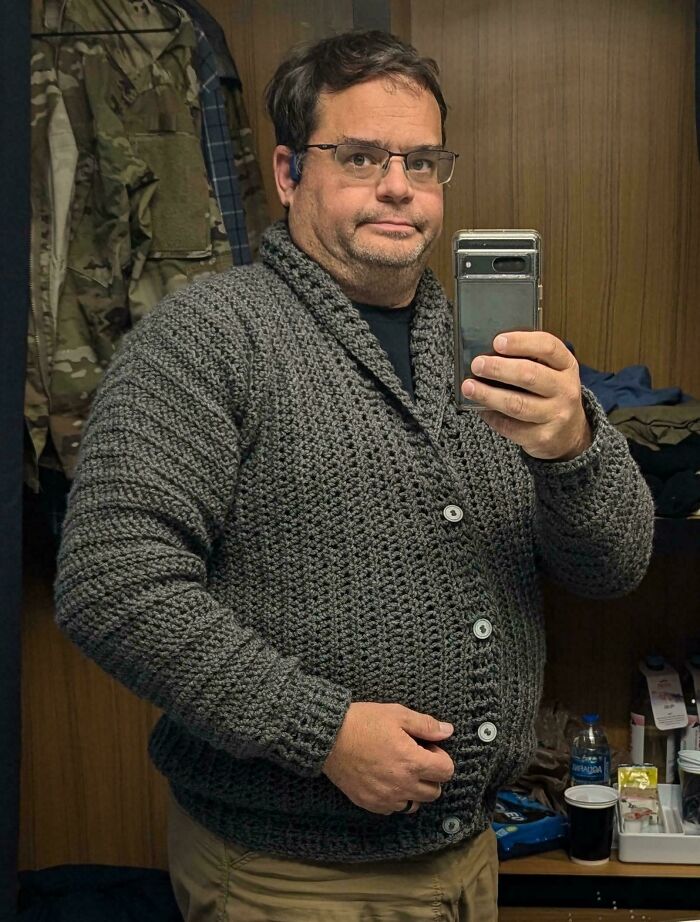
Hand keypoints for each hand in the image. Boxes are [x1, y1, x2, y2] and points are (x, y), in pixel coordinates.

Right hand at [321, 702, 454, 814]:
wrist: (328, 738)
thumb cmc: (363, 722)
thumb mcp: (397, 714)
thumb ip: (426, 725)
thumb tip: (448, 731)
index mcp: (412, 762)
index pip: (446, 771)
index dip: (441, 757)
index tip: (427, 747)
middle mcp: (402, 785)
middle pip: (434, 791)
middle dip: (430, 775)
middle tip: (415, 758)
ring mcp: (385, 798)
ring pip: (415, 804)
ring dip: (415, 790)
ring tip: (401, 770)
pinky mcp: (370, 804)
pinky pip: (393, 809)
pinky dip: (395, 798)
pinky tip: (385, 779)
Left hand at [461, 331, 591, 460]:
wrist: (570, 433)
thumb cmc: (552, 395)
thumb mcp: (552, 372)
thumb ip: (529, 360)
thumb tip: (488, 356)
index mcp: (566, 366)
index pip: (547, 347)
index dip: (521, 342)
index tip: (497, 342)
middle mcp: (565, 390)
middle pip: (529, 375)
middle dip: (498, 368)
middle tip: (477, 365)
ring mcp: (556, 415)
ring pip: (517, 404)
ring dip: (488, 395)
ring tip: (469, 387)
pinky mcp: (542, 437)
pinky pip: (510, 426)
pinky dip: (491, 416)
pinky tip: (480, 408)